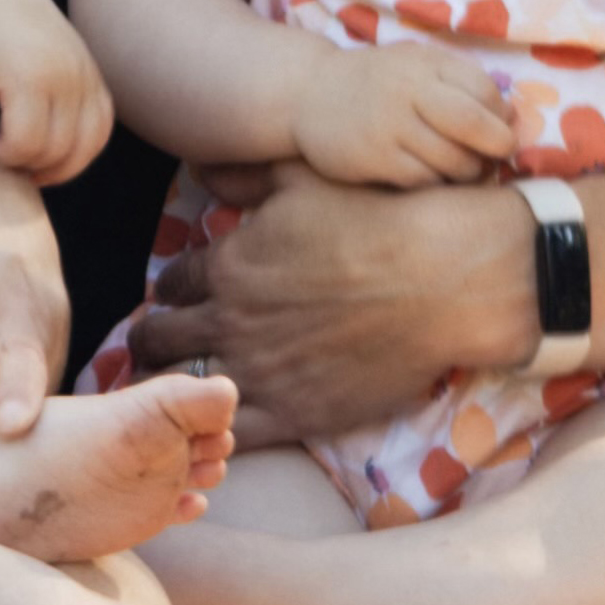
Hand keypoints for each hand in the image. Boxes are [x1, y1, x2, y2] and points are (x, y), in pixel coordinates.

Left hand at [0, 0, 111, 184]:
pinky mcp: (96, 77)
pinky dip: (83, 148)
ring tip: (28, 161)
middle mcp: (68, 78)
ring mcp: (87, 77)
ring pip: (88, 146)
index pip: (24, 146)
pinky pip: (102, 128)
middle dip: (25, 162)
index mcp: (30, 77)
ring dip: (58, 165)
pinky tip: (55, 151)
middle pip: (57, 151)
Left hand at [124, 163, 538, 437]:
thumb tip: (202, 172)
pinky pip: (230, 432)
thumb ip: (245, 177)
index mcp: (228, 264)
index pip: (171, 283)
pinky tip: (218, 422)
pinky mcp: (295, 414)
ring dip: (172, 387)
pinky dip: (215, 427)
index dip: (174, 290)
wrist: (449, 280)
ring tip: (176, 390)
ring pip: (182, 389)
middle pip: (159, 338)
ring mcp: (261, 371)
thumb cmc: (382, 219)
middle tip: (162, 346)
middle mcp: (231, 320)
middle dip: (155, 339)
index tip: (181, 298)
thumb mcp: (304, 177)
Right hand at [286, 43, 519, 185]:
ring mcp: (389, 125)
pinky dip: (434, 182)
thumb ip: (461, 84)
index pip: (485, 91)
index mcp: (426, 63)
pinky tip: (423, 171)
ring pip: (453, 161)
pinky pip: (423, 180)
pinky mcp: (373, 158)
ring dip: (466, 171)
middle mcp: (408, 90)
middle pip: (474, 125)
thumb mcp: (418, 66)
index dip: (501, 116)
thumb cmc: (377, 82)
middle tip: (492, 156)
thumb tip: (513, 117)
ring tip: (456, 165)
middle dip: (495, 147)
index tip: (498, 129)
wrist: (309, 93)